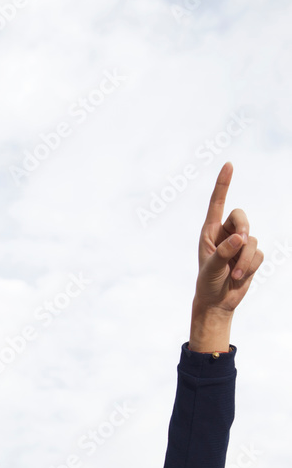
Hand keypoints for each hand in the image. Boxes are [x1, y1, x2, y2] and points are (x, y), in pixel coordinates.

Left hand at [189, 162, 262, 351]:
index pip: (217, 203)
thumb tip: (240, 237)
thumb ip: (223, 252)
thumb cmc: (207, 283)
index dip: (223, 184)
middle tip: (238, 245)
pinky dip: (251, 266)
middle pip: (242, 217)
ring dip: (245, 259)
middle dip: (243, 230)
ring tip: (235, 274)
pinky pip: (259, 253)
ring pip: (252, 239)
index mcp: (210, 232)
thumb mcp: (210, 268)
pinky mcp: (251, 255)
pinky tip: (240, 276)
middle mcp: (226, 234)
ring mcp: (240, 244)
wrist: (217, 302)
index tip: (229, 165)